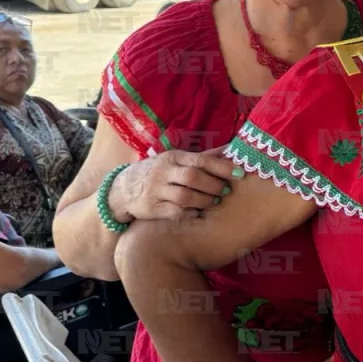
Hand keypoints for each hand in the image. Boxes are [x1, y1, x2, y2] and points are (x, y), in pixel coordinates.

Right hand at [107, 147, 233, 222]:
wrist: (122, 189)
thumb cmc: (160, 172)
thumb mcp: (177, 159)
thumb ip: (204, 156)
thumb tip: (232, 147)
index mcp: (173, 157)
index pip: (200, 160)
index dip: (222, 167)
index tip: (240, 173)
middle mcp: (163, 172)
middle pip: (193, 177)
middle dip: (214, 185)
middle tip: (226, 191)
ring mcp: (155, 191)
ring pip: (185, 196)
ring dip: (204, 201)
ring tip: (214, 202)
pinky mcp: (151, 208)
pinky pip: (175, 212)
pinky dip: (190, 213)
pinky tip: (197, 213)